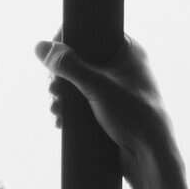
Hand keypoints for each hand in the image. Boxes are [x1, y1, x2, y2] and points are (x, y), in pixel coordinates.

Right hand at [36, 31, 176, 176]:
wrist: (150, 157)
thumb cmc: (133, 115)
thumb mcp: (97, 86)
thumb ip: (68, 65)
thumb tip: (40, 47)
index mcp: (127, 50)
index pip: (91, 31)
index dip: (68, 41)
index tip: (52, 57)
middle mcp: (121, 66)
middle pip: (80, 59)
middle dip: (60, 76)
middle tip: (54, 90)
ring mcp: (115, 89)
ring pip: (78, 83)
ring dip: (61, 95)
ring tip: (56, 110)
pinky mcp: (108, 110)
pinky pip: (82, 102)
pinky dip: (69, 110)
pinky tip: (61, 120)